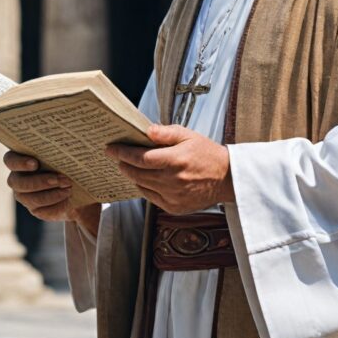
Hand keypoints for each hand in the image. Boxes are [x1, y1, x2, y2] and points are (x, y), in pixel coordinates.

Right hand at [3, 151, 100, 235]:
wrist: (77, 184)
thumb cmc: (67, 162)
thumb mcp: (65, 153)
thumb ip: (61, 147)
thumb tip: (70, 137)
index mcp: (21, 159)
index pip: (10, 160)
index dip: (19, 163)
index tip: (35, 163)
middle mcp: (18, 178)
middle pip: (17, 183)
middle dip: (39, 182)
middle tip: (58, 179)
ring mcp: (24, 195)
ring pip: (29, 198)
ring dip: (50, 194)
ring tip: (68, 188)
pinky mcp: (35, 208)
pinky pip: (41, 209)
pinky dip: (55, 204)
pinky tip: (67, 197)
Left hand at [107, 124, 234, 214]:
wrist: (226, 178)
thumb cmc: (207, 154)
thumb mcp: (189, 135)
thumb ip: (166, 133)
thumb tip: (146, 130)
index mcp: (176, 160)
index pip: (141, 158)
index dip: (123, 153)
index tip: (112, 148)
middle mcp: (173, 180)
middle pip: (137, 173)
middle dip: (123, 163)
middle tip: (117, 156)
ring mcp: (173, 196)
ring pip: (142, 185)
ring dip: (132, 175)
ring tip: (129, 165)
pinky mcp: (174, 207)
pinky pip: (150, 197)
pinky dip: (144, 187)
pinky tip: (144, 178)